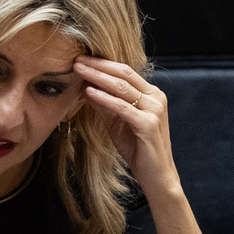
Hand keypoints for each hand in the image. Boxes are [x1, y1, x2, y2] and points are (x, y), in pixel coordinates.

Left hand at [72, 55, 179, 198]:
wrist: (156, 175)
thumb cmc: (137, 148)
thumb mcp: (116, 122)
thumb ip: (105, 104)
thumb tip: (86, 87)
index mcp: (151, 94)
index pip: (125, 71)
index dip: (102, 63)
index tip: (82, 58)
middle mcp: (156, 98)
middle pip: (124, 74)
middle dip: (98, 65)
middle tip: (77, 58)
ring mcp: (154, 110)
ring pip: (123, 88)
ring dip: (98, 77)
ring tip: (79, 70)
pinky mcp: (149, 125)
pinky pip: (123, 108)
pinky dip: (105, 99)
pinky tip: (89, 93)